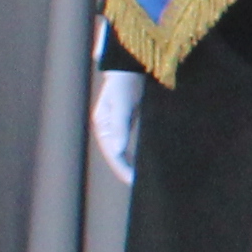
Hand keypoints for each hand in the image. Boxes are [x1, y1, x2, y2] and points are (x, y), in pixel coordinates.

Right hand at [91, 67, 144, 191]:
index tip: (136, 183)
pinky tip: (147, 162)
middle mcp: (109, 128)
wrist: (132, 62)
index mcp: (103, 125)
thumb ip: (121, 126)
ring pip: (124, 151)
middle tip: (143, 189)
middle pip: (117, 155)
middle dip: (128, 171)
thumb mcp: (122, 103)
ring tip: (145, 180)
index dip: (124, 169)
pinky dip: (138, 153)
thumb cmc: (126, 80)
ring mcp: (118, 125)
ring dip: (133, 164)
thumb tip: (117, 151)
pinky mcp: (129, 120)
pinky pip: (132, 142)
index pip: (113, 154)